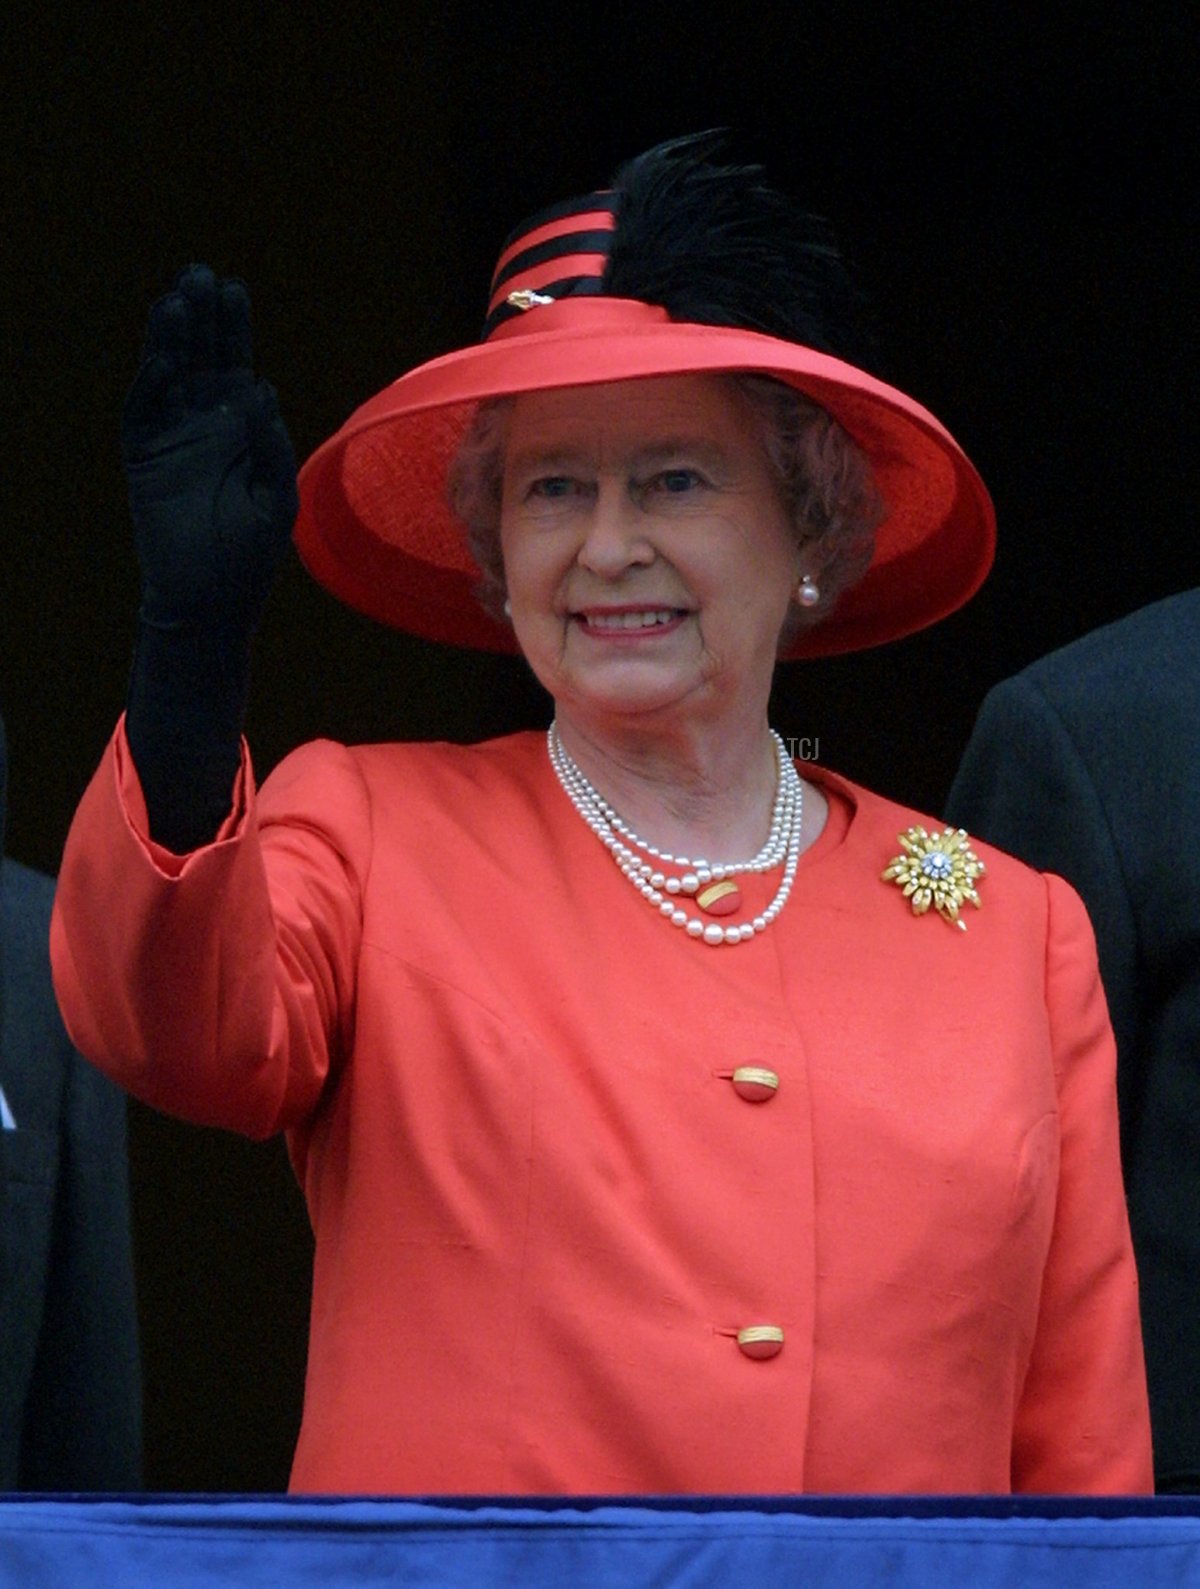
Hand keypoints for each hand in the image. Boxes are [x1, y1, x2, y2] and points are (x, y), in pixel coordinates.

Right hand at [122, 264, 297, 631]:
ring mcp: (171, 438)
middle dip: (201, 318)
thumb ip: (273, 445)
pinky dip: (152, 384)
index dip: (232, 328)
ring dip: (171, 337)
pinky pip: (144, 412)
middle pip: (199, 357)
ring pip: (168, 374)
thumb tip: (259, 388)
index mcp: (240, 427)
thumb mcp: (278, 497)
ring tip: (178, 296)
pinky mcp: (145, 458)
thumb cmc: (250, 555)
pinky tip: (166, 357)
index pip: (233, 364)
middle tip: (201, 273)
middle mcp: (203, 423)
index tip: (233, 289)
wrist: (211, 600)